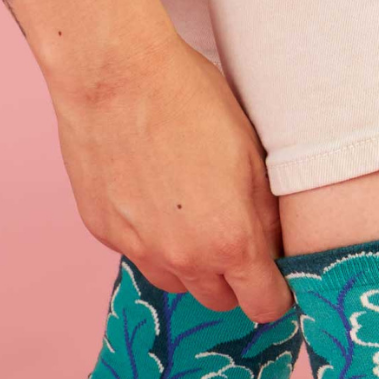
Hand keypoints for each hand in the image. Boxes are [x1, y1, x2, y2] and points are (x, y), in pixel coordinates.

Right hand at [49, 33, 290, 320]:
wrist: (114, 73)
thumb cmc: (192, 103)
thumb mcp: (254, 157)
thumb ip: (266, 218)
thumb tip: (273, 251)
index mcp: (231, 242)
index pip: (264, 306)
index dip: (273, 295)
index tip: (273, 279)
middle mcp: (184, 258)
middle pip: (219, 301)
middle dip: (231, 280)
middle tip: (230, 238)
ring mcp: (140, 248)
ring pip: (176, 283)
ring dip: (188, 265)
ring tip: (188, 216)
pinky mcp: (105, 232)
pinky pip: (138, 254)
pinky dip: (149, 238)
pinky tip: (149, 195)